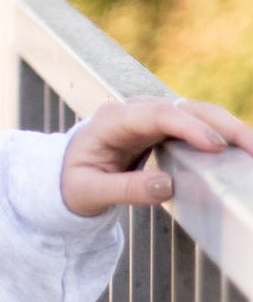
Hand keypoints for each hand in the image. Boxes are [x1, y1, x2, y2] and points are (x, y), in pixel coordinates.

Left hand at [59, 95, 252, 216]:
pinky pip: (199, 124)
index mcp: (112, 121)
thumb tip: (168, 187)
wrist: (67, 170)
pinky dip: (223, 134)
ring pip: (197, 112)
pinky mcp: (166, 125)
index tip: (216, 146)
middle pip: (184, 108)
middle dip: (222, 125)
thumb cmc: (74, 181)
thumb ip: (125, 190)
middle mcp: (135, 110)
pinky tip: (244, 151)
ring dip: (229, 128)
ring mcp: (152, 114)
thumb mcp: (88, 192)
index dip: (188, 127)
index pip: (155, 115)